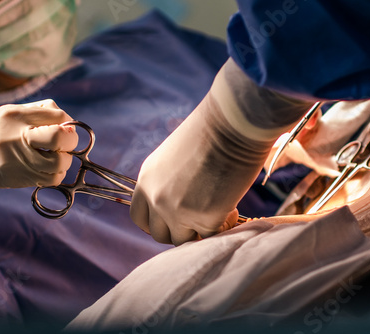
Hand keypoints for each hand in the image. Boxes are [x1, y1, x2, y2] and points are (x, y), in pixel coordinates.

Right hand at [0, 99, 77, 229]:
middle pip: (59, 139)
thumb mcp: (12, 111)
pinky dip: (57, 174)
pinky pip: (52, 179)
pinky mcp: (22, 178)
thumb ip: (40, 111)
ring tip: (56, 156)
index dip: (68, 123)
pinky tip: (49, 168)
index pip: (58, 117)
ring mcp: (21, 160)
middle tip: (66, 143)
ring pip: (59, 163)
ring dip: (64, 160)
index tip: (65, 128)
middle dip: (70, 141)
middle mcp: (19, 137)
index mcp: (18, 115)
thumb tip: (68, 122)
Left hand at [130, 60, 313, 244]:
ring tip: (216, 211)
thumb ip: (168, 183)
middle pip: (158, 234)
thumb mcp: (173, 158)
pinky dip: (221, 226)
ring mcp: (177, 211)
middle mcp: (156, 198)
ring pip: (182, 240)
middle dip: (178, 229)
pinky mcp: (203, 218)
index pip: (138, 217)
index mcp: (146, 180)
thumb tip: (180, 205)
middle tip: (197, 216)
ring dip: (198, 230)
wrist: (231, 124)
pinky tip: (231, 208)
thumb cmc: (209, 133)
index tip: (172, 219)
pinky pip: (209, 236)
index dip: (156, 222)